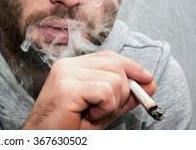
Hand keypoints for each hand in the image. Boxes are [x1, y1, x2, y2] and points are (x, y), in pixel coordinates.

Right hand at [21, 51, 155, 129]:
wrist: (45, 141)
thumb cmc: (70, 127)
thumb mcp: (102, 109)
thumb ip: (123, 95)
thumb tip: (150, 84)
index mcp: (72, 66)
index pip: (109, 56)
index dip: (131, 66)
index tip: (148, 79)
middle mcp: (67, 65)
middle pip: (115, 64)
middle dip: (123, 90)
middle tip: (106, 109)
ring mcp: (66, 73)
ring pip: (114, 79)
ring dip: (112, 103)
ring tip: (93, 113)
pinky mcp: (67, 87)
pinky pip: (105, 92)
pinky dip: (105, 108)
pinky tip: (89, 115)